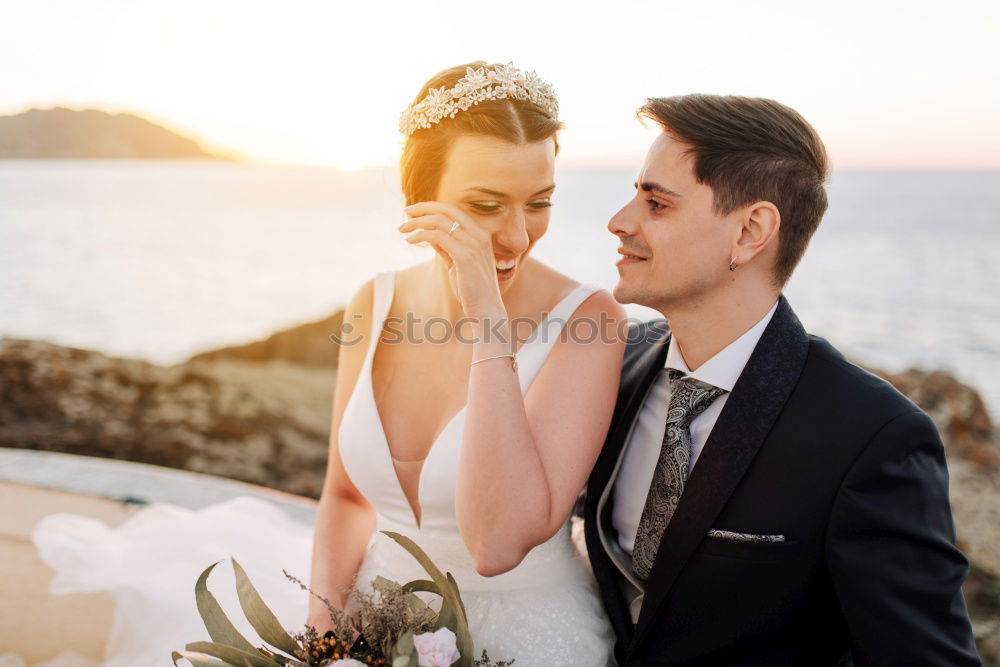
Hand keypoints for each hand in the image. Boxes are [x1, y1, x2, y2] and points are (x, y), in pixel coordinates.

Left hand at [399, 201, 505, 318]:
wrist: (486, 309)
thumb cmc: (471, 288)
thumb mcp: (457, 261)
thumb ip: (446, 246)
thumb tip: (429, 234)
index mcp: (480, 233)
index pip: (453, 210)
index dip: (431, 207)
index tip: (413, 211)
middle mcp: (479, 234)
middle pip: (446, 210)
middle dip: (423, 208)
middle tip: (405, 212)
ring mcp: (474, 244)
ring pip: (439, 222)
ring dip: (417, 223)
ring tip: (402, 229)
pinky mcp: (465, 256)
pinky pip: (437, 237)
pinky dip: (421, 236)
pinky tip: (410, 241)